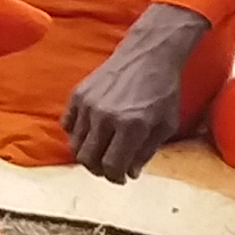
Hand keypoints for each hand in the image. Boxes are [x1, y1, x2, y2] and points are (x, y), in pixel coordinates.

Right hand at [64, 4, 209, 179]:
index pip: (112, 166)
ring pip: (75, 144)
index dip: (116, 177)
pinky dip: (77, 135)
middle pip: (88, 159)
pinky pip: (68, 125)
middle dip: (99, 170)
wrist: (147, 57)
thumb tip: (129, 173)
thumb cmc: (162, 92)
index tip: (122, 177)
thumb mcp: (165, 126)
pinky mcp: (78, 95)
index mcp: (131, 127)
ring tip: (101, 151)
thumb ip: (146, 152)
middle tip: (109, 168)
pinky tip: (92, 133)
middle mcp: (106, 117)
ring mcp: (88, 105)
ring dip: (88, 154)